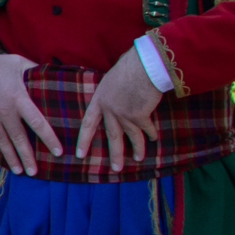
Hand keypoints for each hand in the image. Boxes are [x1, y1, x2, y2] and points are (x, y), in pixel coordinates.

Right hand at [0, 50, 63, 177]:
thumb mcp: (17, 63)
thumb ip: (35, 71)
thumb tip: (53, 74)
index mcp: (19, 98)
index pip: (37, 123)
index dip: (49, 139)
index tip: (58, 152)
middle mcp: (5, 112)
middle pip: (19, 139)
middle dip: (27, 157)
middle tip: (34, 173)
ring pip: (3, 142)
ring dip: (11, 158)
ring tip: (18, 171)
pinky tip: (0, 154)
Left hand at [74, 47, 164, 175]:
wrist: (144, 65)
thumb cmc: (130, 66)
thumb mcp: (113, 79)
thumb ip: (112, 92)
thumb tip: (116, 95)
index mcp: (99, 99)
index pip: (88, 123)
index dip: (84, 140)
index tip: (80, 155)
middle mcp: (109, 109)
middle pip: (111, 136)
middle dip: (114, 154)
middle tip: (115, 169)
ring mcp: (124, 114)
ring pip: (130, 137)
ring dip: (136, 149)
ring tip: (138, 159)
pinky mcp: (140, 115)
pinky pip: (146, 129)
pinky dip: (151, 134)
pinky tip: (153, 139)